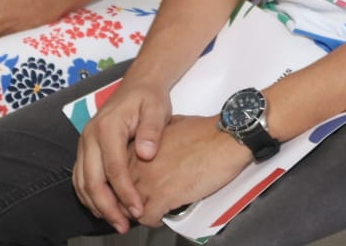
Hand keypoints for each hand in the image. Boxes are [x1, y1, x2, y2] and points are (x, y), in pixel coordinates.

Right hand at [74, 80, 173, 233]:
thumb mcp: (157, 109)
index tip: (138, 208)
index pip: (113, 168)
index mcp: (107, 127)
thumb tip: (146, 154)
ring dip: (97, 206)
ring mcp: (84, 144)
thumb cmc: (148, 98)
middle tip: (124, 225)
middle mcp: (89, 137)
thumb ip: (152, 130)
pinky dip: (89, 196)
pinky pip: (81, 178)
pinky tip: (103, 208)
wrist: (138, 86)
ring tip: (116, 222)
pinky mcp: (85, 150)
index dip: (125, 192)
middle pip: (93, 181)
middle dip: (108, 207)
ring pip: (83, 183)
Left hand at [126, 115, 250, 226]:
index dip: (125, 184)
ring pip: (130, 207)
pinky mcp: (165, 196)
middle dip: (128, 201)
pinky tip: (160, 218)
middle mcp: (140, 165)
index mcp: (141, 148)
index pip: (119, 172)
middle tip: (137, 205)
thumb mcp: (174, 124)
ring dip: (138, 213)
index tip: (131, 188)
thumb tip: (159, 141)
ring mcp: (150, 181)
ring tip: (148, 213)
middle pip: (121, 192)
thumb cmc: (208, 132)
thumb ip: (158, 135)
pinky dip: (153, 221)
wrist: (226, 139)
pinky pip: (147, 217)